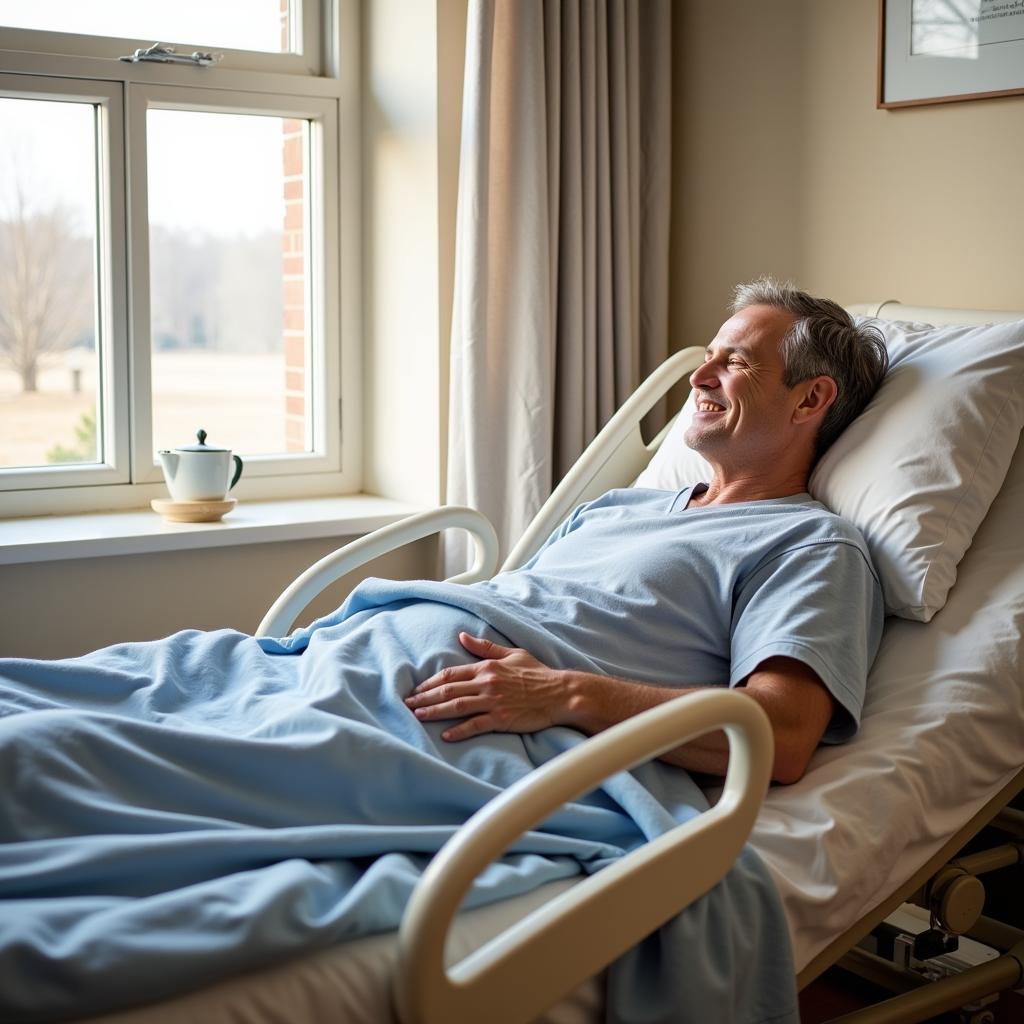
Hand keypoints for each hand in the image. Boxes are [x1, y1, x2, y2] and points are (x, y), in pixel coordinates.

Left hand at [404, 633, 569, 740]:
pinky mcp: (502, 718)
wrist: (560, 693)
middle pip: (448, 690)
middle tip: (407, 705)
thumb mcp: (512, 654)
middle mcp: (486, 683)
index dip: (430, 683)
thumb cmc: (538, 673)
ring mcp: (493, 701)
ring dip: (434, 712)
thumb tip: (462, 636)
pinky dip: (459, 730)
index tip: (416, 690)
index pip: (451, 674)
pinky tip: (445, 734)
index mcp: (487, 667)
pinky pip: (475, 724)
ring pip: (456, 706)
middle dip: (424, 698)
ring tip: (417, 716)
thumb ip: (485, 648)